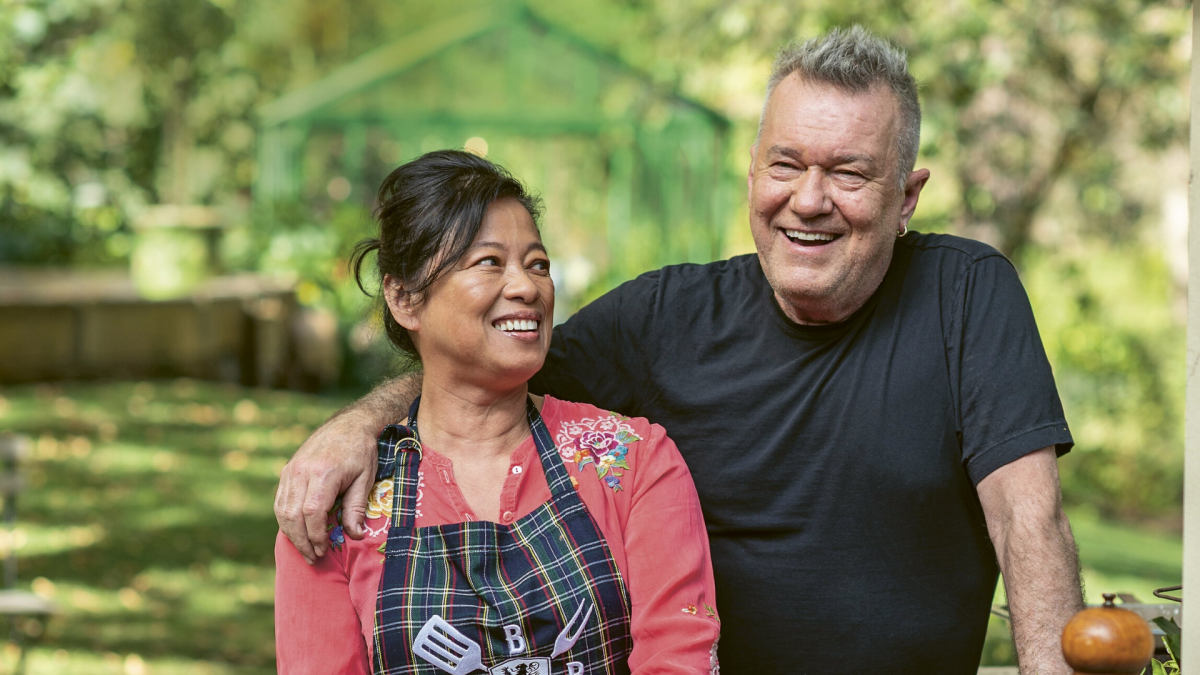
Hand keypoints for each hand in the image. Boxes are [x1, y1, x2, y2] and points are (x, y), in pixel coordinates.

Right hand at [274, 410, 378, 563]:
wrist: (349, 423)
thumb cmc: (361, 451)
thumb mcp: (365, 478)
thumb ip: (356, 507)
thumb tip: (354, 535)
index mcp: (323, 473)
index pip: (312, 513)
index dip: (315, 535)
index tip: (323, 549)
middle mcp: (302, 471)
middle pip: (293, 515)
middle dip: (301, 541)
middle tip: (313, 558)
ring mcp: (291, 470)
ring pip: (282, 510)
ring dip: (291, 533)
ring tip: (305, 549)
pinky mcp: (287, 470)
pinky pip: (280, 500)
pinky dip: (285, 519)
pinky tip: (296, 531)